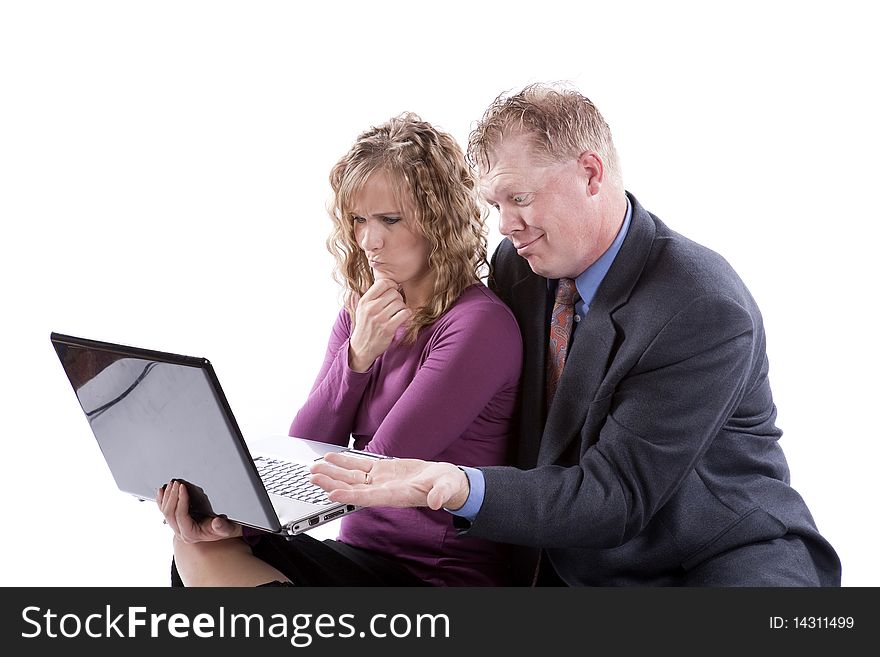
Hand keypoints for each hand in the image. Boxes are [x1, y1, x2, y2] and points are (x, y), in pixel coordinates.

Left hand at [157, 480, 241, 543]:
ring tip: (172, 484)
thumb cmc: (226, 529)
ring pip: (165, 512)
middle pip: (169, 514)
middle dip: (172, 496)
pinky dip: (162, 500)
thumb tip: (217, 523)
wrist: (224, 531)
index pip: (181, 516)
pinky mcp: (177, 521)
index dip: (181, 500)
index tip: (183, 487)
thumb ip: (223, 527)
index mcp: (191, 534)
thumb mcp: (228, 528)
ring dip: (167, 496)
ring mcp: (177, 527)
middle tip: (177, 483)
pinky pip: (165, 511)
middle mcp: (181, 532)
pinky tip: (162, 491)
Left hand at [309, 452, 469, 510]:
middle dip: (332, 482)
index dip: (350, 495)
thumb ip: (441, 494)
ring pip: (353, 477)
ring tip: (314, 468)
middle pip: (354, 487)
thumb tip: (438, 502)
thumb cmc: (447, 485)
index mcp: (398, 495)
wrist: (447, 481)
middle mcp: (385, 490)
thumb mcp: (447, 488)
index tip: (332, 494)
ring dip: (333, 472)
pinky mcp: (383, 470)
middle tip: (313, 478)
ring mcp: (382, 480)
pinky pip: (360, 465)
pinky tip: (332, 458)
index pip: (370, 497)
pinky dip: (345, 462)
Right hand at [348, 278, 410, 371]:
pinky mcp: (388, 328)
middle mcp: (370, 308)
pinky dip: (407, 314)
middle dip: (398, 297)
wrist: (362, 347)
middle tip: (395, 305)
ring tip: (397, 312)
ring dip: (402, 307)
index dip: (391, 285)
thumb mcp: (362, 308)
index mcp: (364, 301)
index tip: (393, 291)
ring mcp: (379, 319)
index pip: (383, 283)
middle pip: (393, 292)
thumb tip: (390, 282)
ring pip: (400, 303)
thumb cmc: (365, 325)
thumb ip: (373, 295)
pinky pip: (405, 313)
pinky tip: (402, 318)